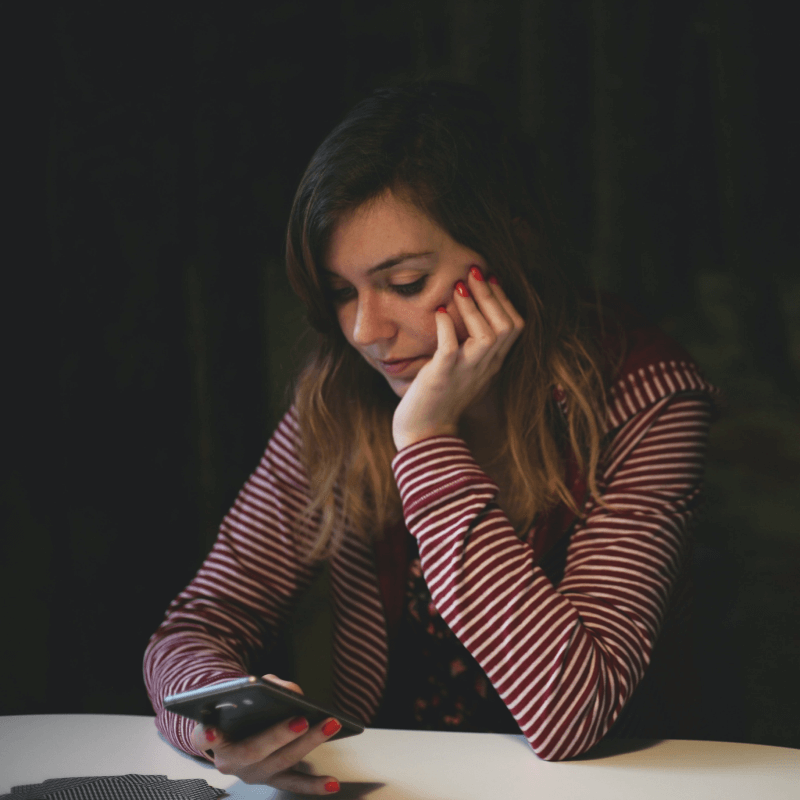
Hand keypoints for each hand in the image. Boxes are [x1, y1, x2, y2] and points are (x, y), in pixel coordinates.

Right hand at [191, 674, 341, 794]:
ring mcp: (252, 773)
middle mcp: (229, 761)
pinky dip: (314, 785)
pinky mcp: (271, 779)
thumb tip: (292, 692)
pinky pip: (294, 783)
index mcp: (212, 737)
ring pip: (280, 763)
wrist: (233, 730)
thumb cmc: (237, 705)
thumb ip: (263, 686)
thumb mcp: (243, 690)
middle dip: (280, 735)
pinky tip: (332, 784)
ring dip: (308, 745)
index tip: (213, 730)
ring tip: (329, 726)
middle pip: (254, 750)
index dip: (207, 734)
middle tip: (302, 719)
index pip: (203, 736)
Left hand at [392, 267, 523, 450]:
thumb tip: (463, 312)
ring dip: (473, 307)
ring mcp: (466, 372)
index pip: (515, 327)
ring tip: (457, 287)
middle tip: (474, 271)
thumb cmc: (440, 399)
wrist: (425, 434)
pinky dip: (447, 327)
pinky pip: (451, 348)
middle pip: (507, 326)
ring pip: (488, 335)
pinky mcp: (443, 376)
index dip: (504, 300)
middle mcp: (486, 367)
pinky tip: (440, 313)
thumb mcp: (465, 371)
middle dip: (491, 294)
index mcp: (493, 364)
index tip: (490, 278)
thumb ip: (471, 347)